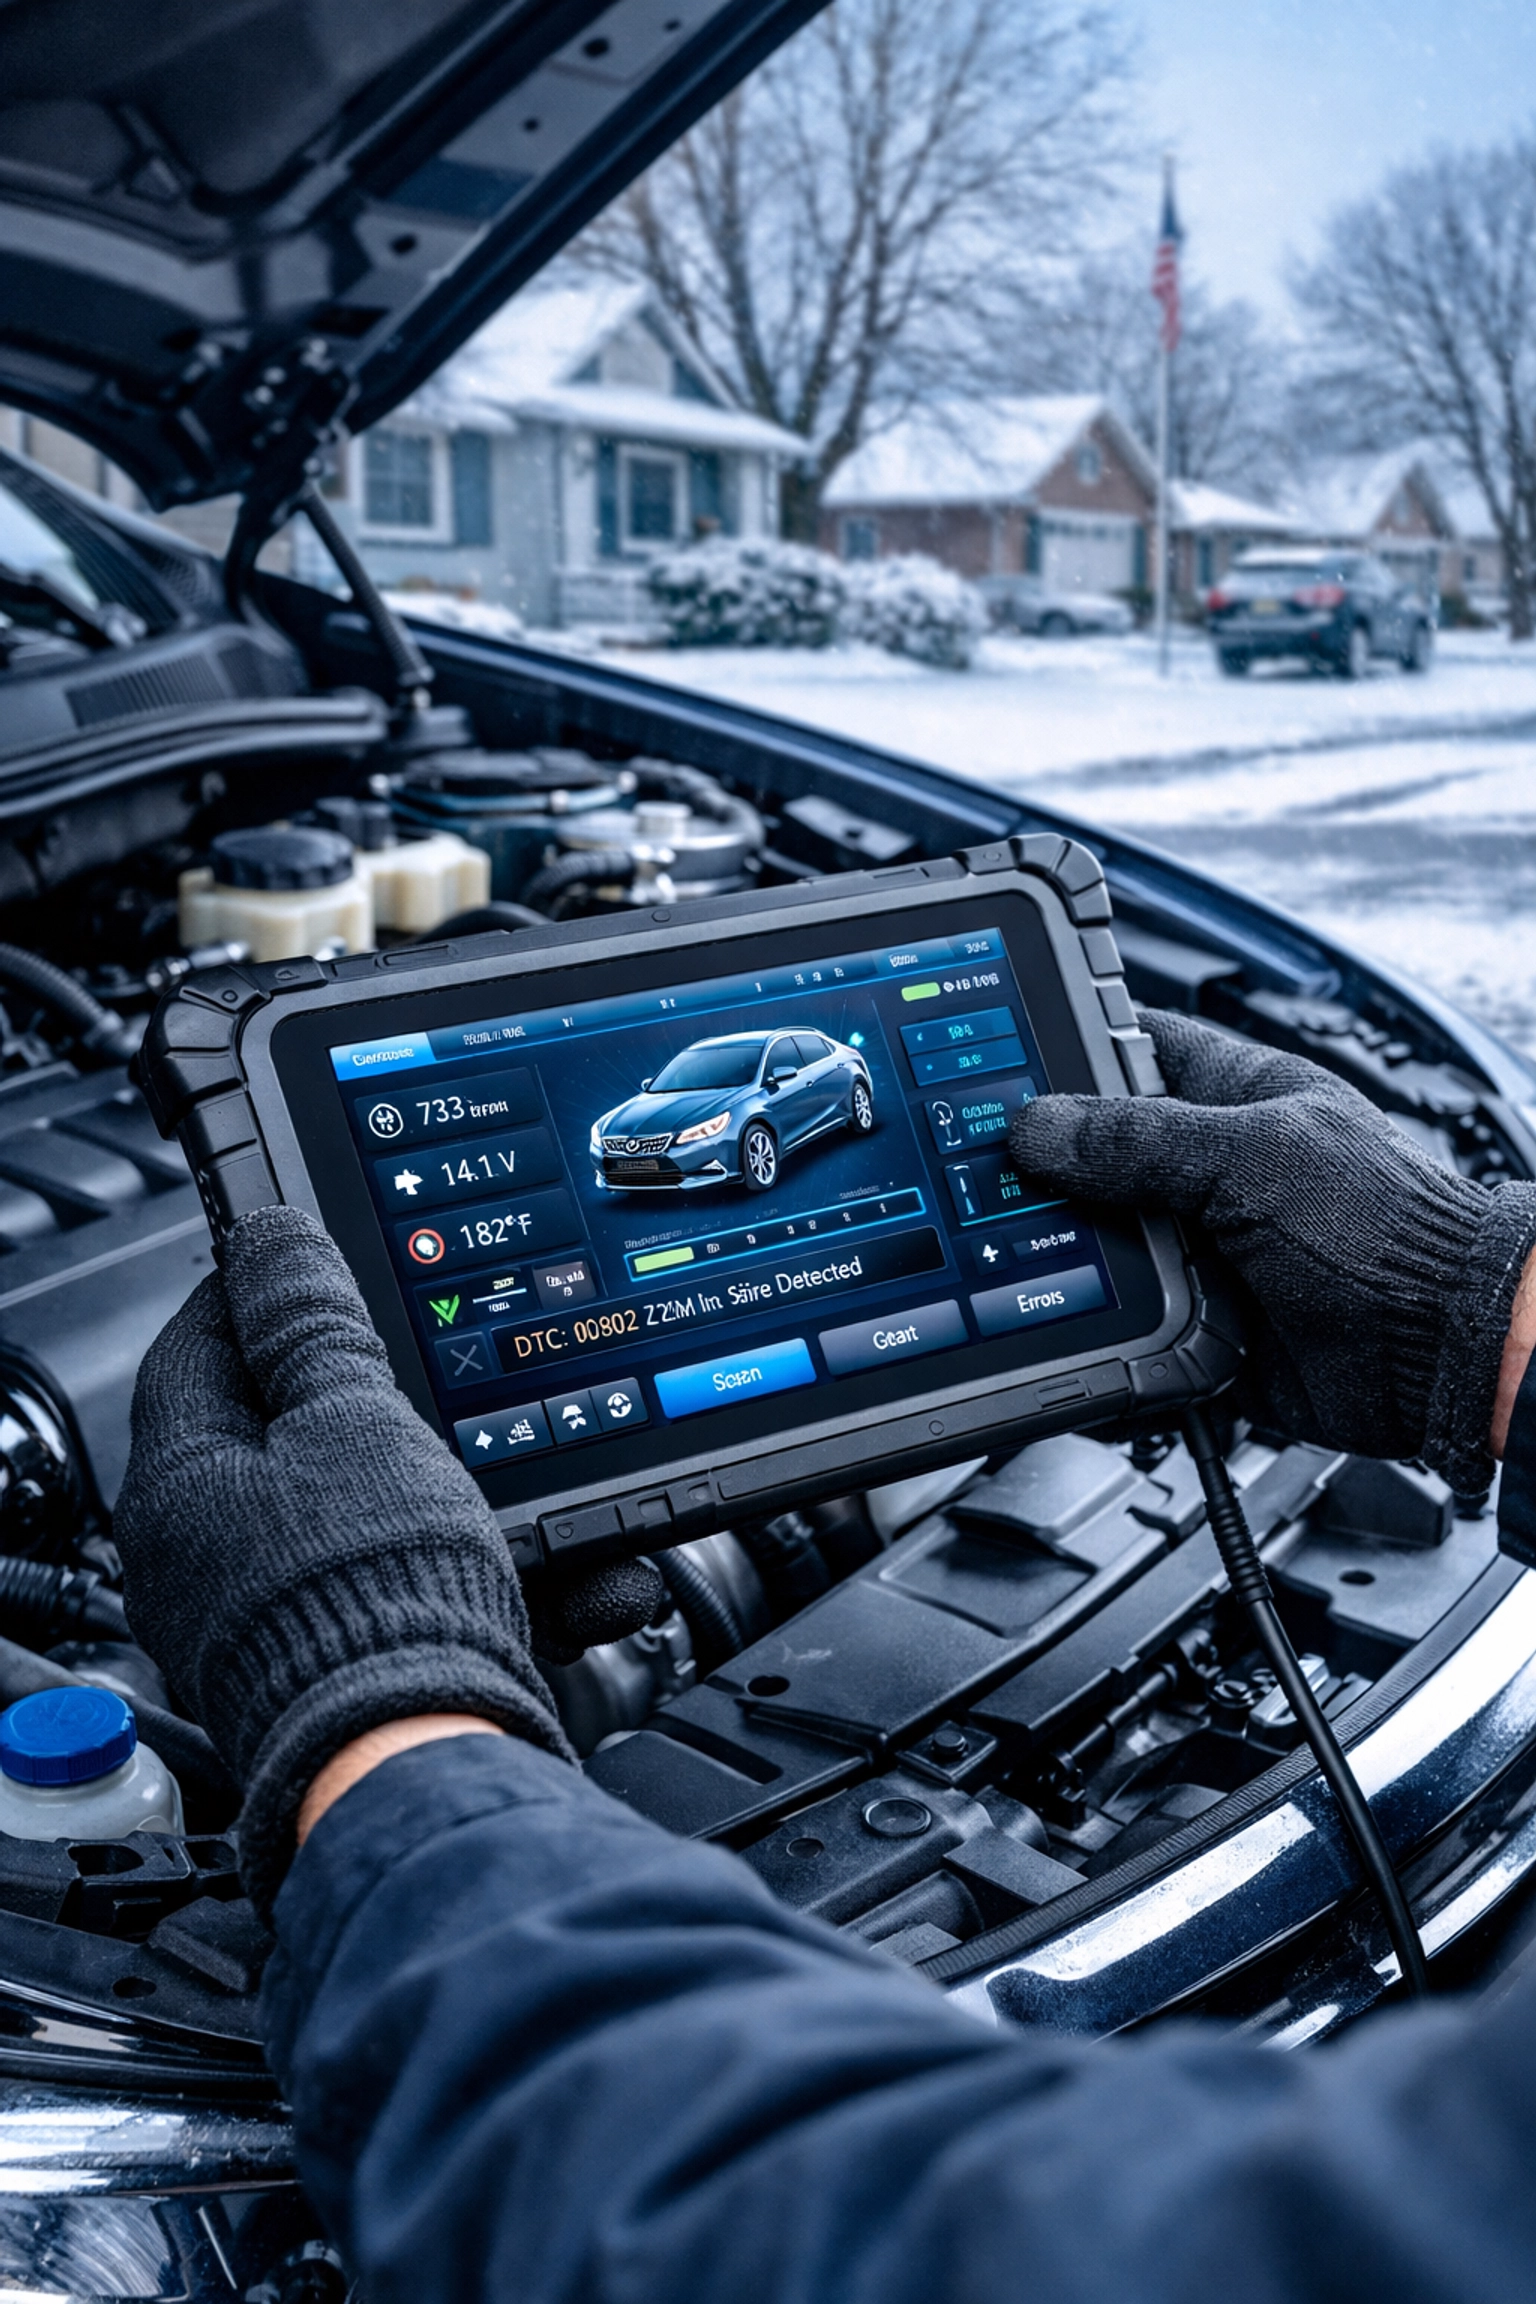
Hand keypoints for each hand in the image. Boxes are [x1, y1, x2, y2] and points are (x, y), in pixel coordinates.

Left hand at [114, 1205, 575, 1915]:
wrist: (424, 1761)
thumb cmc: (371, 1596)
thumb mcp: (354, 1421)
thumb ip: (314, 1329)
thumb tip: (272, 1241)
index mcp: (185, 1483)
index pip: (205, 1341)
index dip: (269, 1285)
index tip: (318, 1254)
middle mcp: (215, 1557)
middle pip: (298, 1429)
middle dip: (390, 1393)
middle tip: (450, 1360)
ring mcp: (285, 1616)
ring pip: (385, 1512)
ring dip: (479, 1494)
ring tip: (553, 1487)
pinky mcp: (359, 1663)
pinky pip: (436, 1587)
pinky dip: (512, 1573)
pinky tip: (583, 1573)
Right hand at [1008, 1006, 1535, 1491]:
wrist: (1441, 1352)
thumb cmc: (1389, 1231)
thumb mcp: (1250, 1158)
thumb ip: (1138, 1139)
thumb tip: (1038, 1126)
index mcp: (1239, 1097)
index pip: (1136, 1047)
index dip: (1072, 1043)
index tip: (1002, 1054)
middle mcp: (1217, 1170)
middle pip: (1101, 1155)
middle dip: (1050, 1168)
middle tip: (982, 1171)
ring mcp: (1209, 1248)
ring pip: (1105, 1245)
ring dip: (1071, 1258)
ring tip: (1010, 1254)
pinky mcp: (1204, 1327)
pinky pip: (1130, 1330)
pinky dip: (1102, 1336)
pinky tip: (1061, 1326)